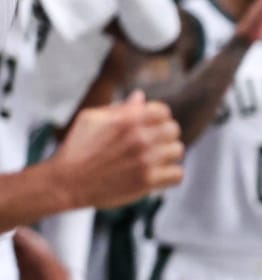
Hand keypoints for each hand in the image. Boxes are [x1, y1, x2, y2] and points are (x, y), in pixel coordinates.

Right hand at [49, 93, 185, 210]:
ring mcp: (146, 160)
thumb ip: (120, 108)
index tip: (149, 128)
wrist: (65, 183)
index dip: (158, 119)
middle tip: (150, 145)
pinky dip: (170, 176)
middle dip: (163, 136)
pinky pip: (178, 174)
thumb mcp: (91, 119)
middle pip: (174, 130)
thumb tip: (140, 97)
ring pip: (178, 151)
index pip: (164, 112)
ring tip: (153, 160)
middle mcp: (141, 138)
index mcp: (129, 119)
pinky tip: (158, 175)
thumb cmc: (76, 149)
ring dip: (167, 155)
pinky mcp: (147, 181)